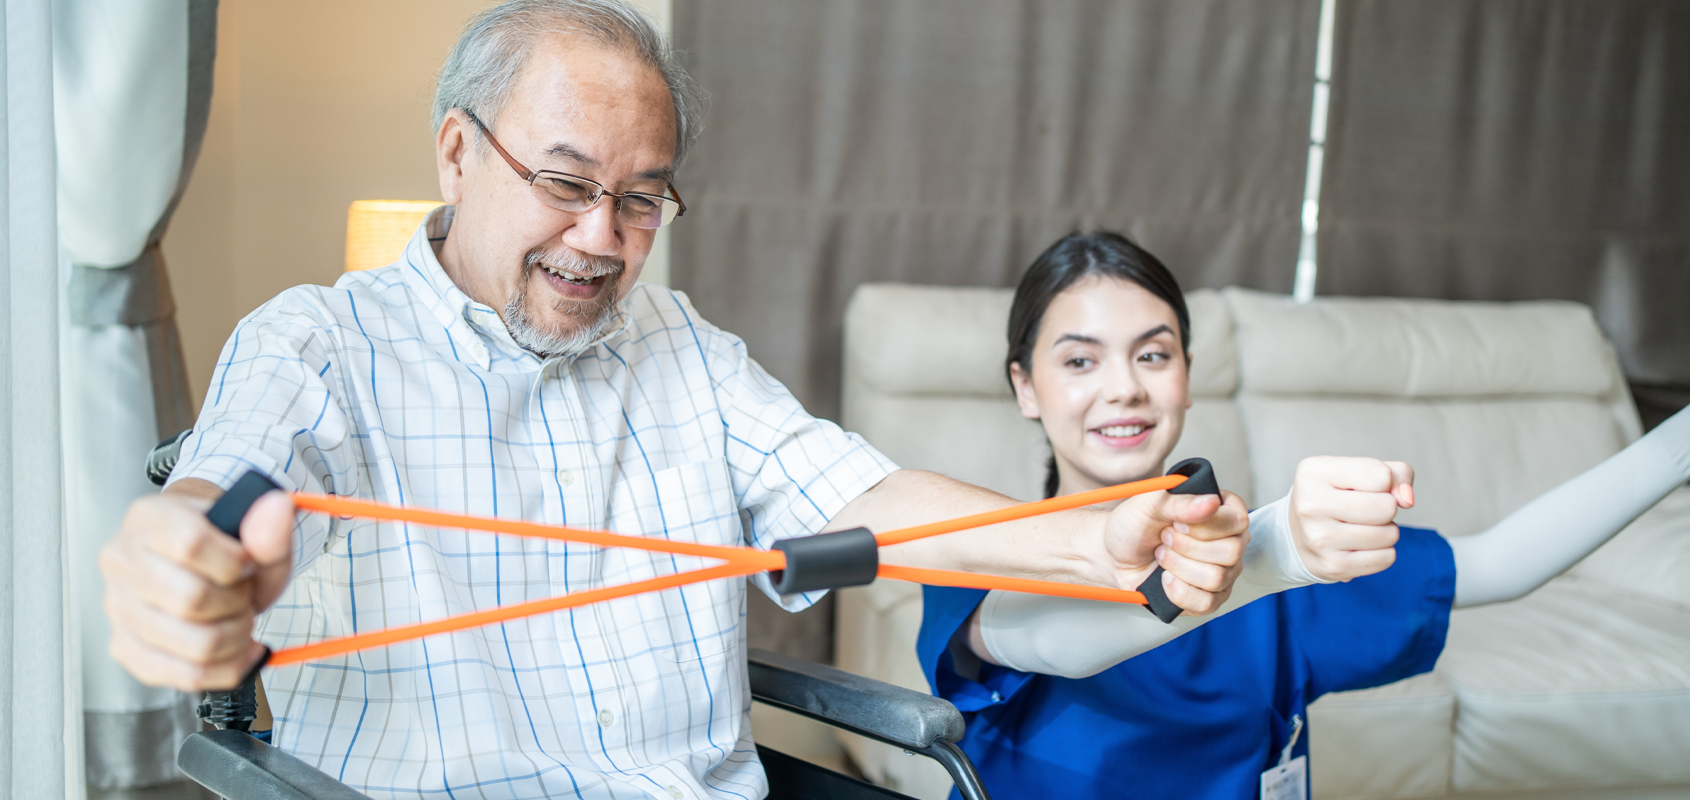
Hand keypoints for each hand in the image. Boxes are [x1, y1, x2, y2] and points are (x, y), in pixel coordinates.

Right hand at [99, 478, 293, 690]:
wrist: (199, 563)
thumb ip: (268, 527)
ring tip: (237, 619)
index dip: (234, 561)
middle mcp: (122, 561)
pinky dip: (225, 668)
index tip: (245, 562)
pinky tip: (236, 650)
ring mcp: (118, 607)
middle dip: (237, 602)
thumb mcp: (253, 531)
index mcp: (149, 518)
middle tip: (242, 594)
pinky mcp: (125, 648)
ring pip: (194, 644)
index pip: (190, 545)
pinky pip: (183, 675)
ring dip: (235, 638)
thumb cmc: (221, 546)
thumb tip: (277, 509)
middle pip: (191, 599)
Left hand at [1105, 488, 1249, 613]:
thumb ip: (1181, 502)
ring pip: (1217, 578)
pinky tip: (1165, 579)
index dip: (1205, 526)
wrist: (1114, 554)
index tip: (1177, 523)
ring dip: (1178, 567)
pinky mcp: (1211, 598)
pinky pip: (1206, 603)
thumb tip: (1211, 502)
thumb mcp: (1150, 503)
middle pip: (1231, 552)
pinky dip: (1177, 591)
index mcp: (1221, 510)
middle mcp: (1229, 541)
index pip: (1236, 520)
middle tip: (1164, 539)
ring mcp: (1224, 572)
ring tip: (1162, 556)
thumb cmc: (1134, 525)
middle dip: (1186, 547)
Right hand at [1288, 457, 1414, 581]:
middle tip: (1365, 510)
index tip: (1365, 487)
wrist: (1297, 536)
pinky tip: (1360, 547)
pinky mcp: (1332, 566)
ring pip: (1389, 535)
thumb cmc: (1335, 497)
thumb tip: (1407, 499)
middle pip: (1386, 507)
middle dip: (1386, 509)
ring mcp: (1320, 538)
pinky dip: (1381, 552)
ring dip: (1385, 531)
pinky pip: (1386, 558)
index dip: (1385, 482)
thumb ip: (1395, 473)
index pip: (1381, 476)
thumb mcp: (1357, 472)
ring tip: (1361, 528)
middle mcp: (1311, 505)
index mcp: (1314, 473)